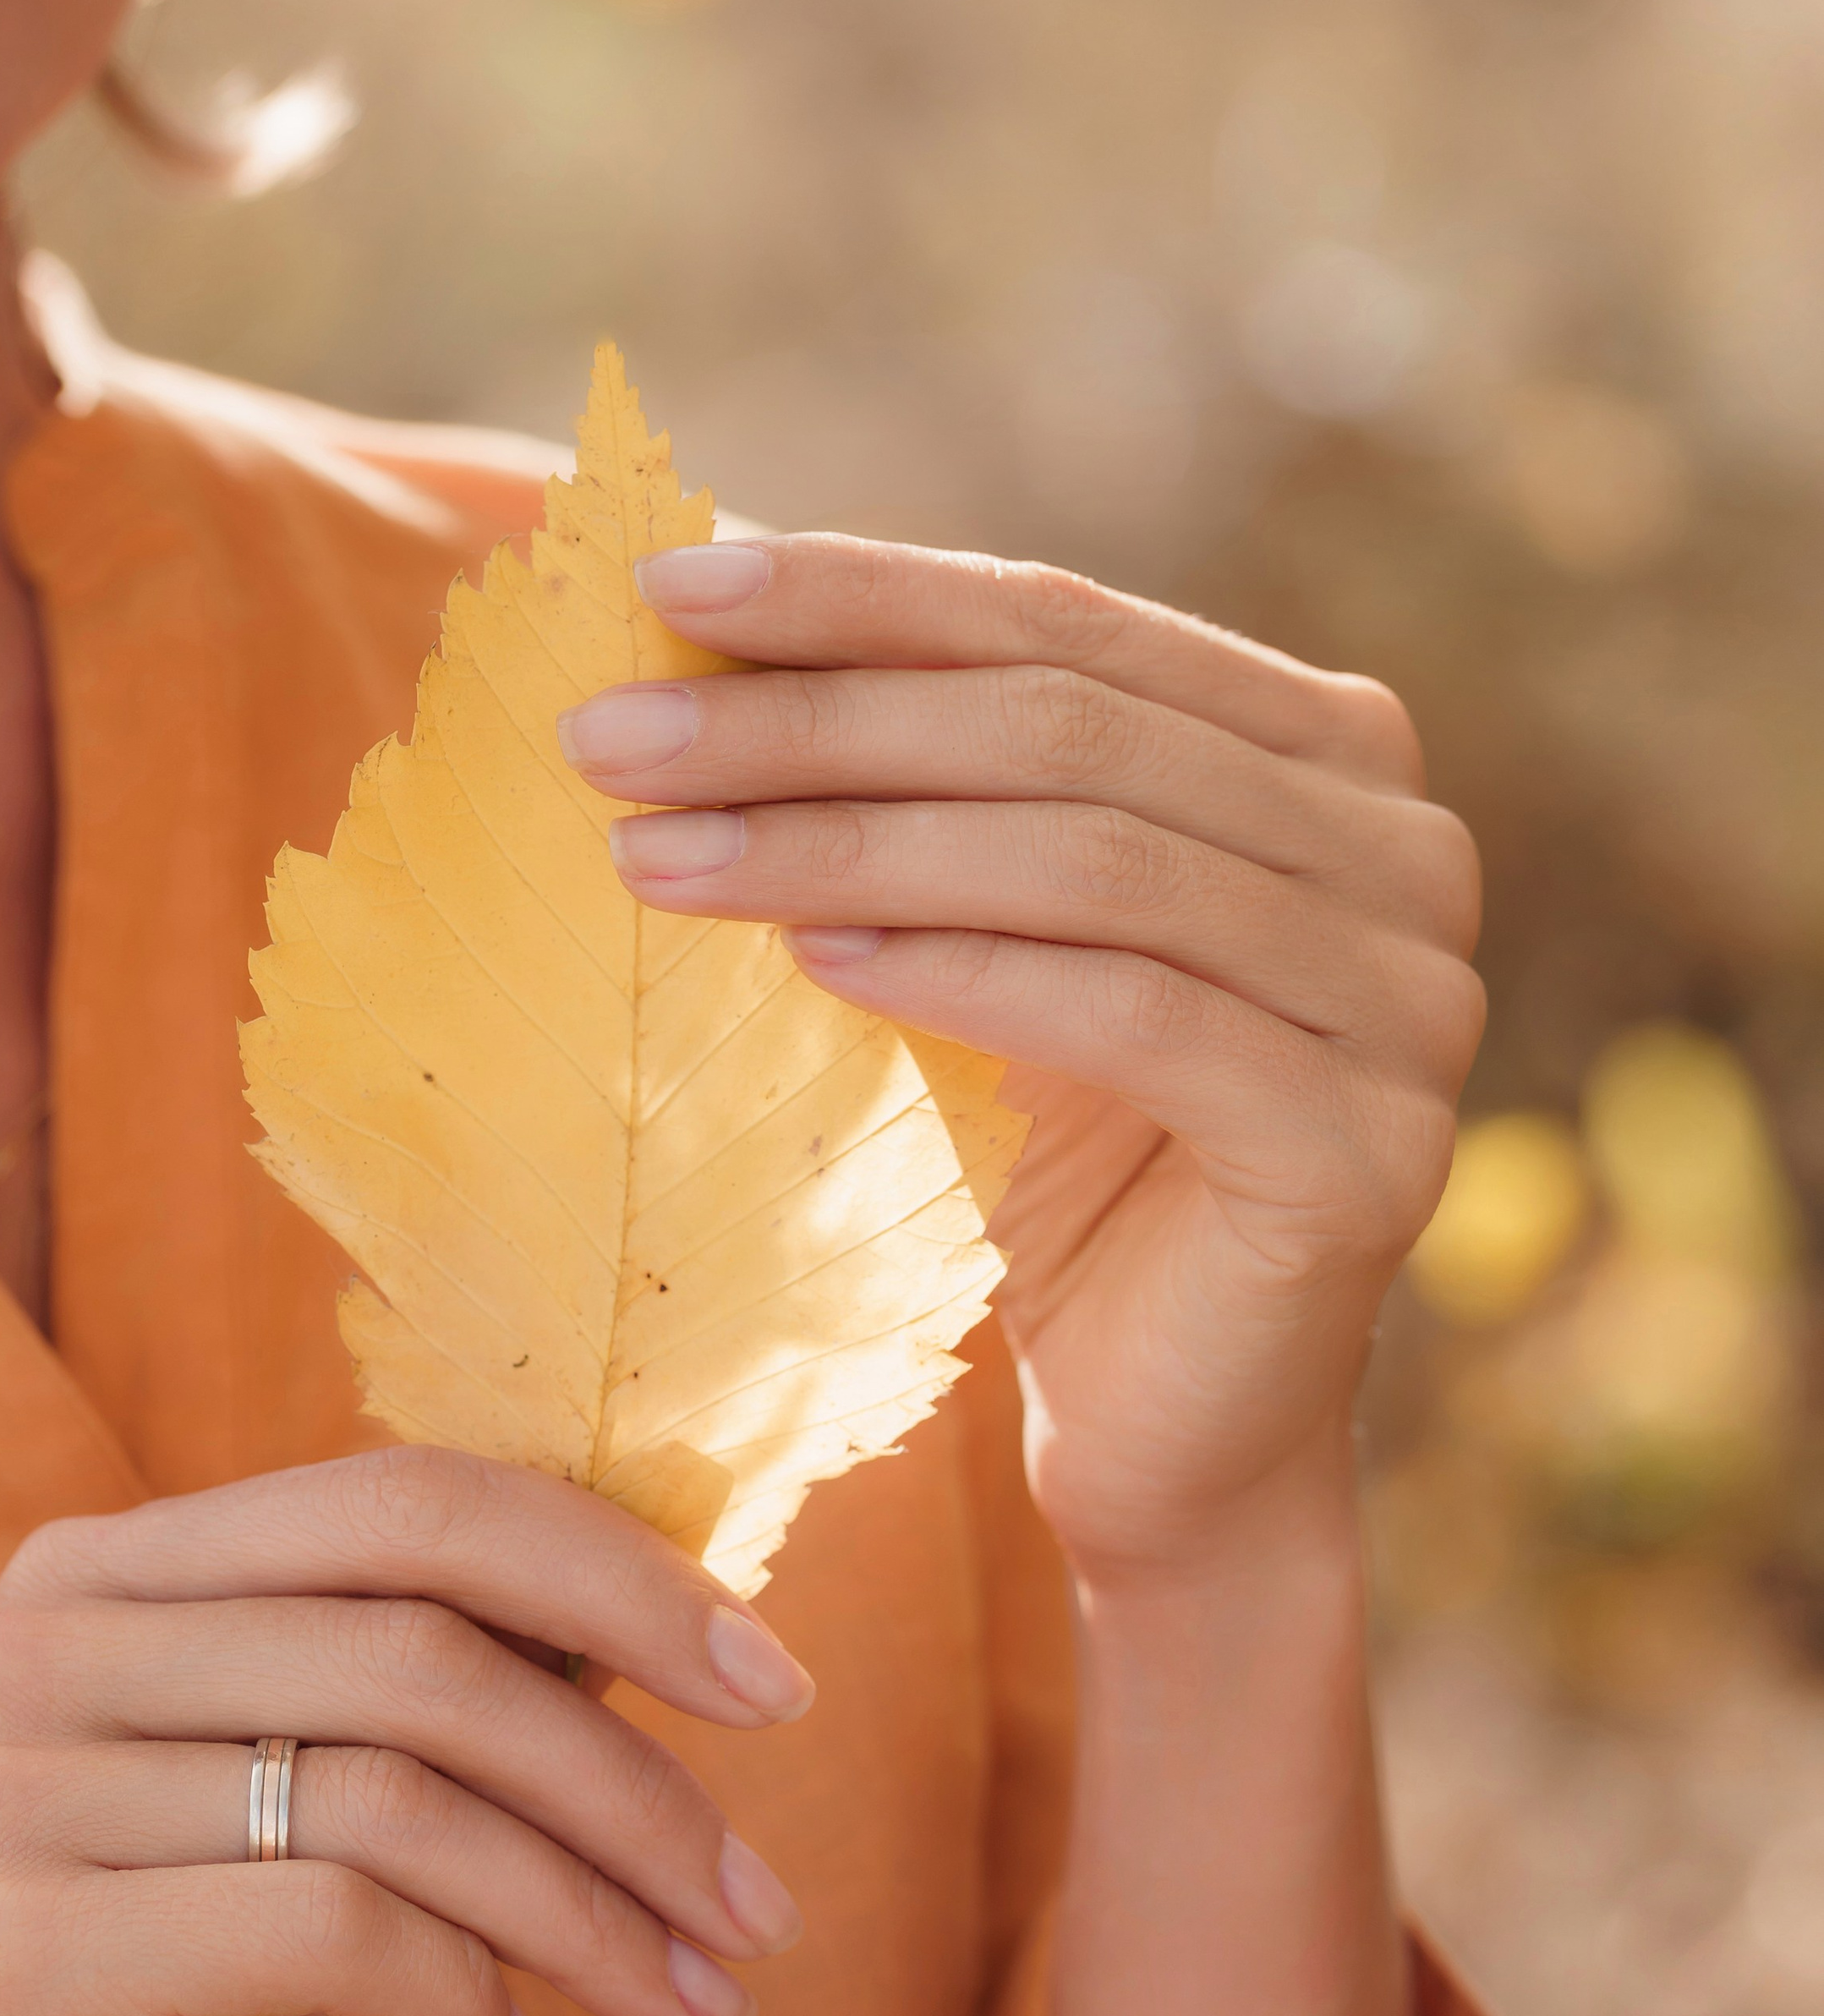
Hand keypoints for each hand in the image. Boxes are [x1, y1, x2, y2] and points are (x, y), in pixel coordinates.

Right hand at [0, 1450, 812, 2015]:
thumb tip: (686, 1592)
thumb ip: (473, 1697)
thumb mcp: (367, 1836)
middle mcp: (21, 1645)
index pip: (402, 1500)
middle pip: (418, 1644)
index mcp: (97, 1572)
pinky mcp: (16, 1951)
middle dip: (631, 1780)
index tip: (779, 1685)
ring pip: (397, 1793)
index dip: (613, 1574)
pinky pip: (336, 1927)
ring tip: (696, 2001)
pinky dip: (467, 1993)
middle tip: (761, 1907)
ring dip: (591, 1913)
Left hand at [566, 535, 1483, 1580]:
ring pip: (1091, 862)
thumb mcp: (981, 929)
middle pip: (1066, 732)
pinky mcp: (1366, 1152)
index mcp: (1324, 748)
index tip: (657, 584)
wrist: (1168, 1430)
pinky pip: (1134, 1017)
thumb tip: (687, 599)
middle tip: (607, 739)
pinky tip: (804, 963)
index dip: (858, 592)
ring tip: (653, 851)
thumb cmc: (1050, 1163)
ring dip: (845, 844)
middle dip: (813, 719)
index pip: (1065, 622)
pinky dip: (960, 975)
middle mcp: (1402, 850)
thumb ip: (912, 772)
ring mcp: (1408, 1002)